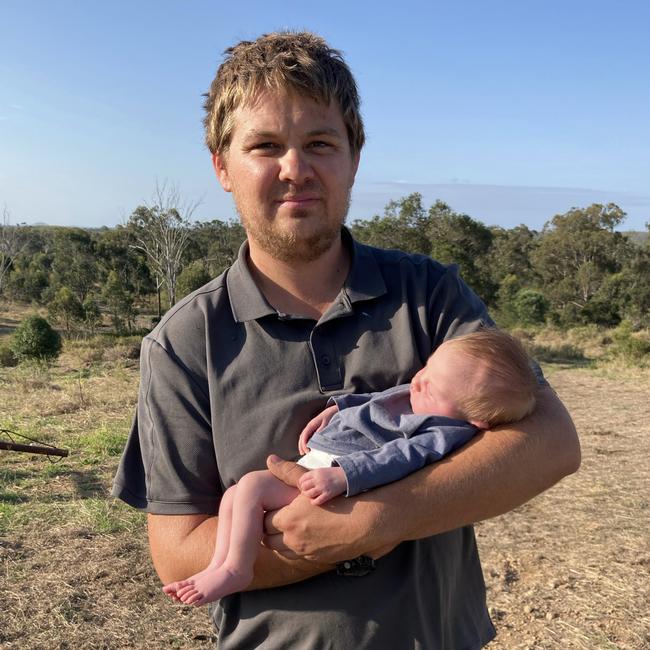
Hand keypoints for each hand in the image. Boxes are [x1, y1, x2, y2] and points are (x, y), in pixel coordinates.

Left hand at [263, 455, 396, 563]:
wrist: (367, 522)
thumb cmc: (339, 498)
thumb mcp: (312, 481)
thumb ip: (287, 472)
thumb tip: (269, 460)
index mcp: (287, 519)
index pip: (263, 520)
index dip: (267, 512)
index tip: (273, 506)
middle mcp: (293, 539)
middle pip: (267, 539)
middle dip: (270, 529)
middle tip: (279, 517)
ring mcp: (304, 552)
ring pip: (281, 550)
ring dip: (282, 540)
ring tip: (292, 527)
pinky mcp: (316, 560)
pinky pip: (298, 555)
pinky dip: (297, 546)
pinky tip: (307, 535)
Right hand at [298, 404, 338, 453]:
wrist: (333, 410)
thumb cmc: (330, 416)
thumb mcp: (326, 423)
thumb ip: (321, 430)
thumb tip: (316, 437)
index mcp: (311, 425)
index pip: (304, 435)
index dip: (304, 443)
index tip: (306, 451)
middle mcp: (310, 426)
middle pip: (302, 436)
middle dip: (301, 445)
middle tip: (302, 453)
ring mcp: (311, 427)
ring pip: (304, 436)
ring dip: (303, 444)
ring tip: (304, 452)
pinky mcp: (314, 429)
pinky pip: (308, 436)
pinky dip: (306, 441)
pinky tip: (308, 446)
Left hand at [298, 467, 346, 504]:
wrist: (345, 476)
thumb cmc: (332, 473)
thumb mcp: (321, 470)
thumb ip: (312, 475)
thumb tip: (302, 483)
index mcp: (316, 472)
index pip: (302, 479)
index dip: (301, 483)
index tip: (304, 486)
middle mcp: (318, 479)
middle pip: (304, 487)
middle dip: (304, 490)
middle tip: (307, 491)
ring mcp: (323, 487)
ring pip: (308, 494)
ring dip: (308, 496)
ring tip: (311, 496)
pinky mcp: (328, 494)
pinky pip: (317, 501)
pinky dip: (313, 502)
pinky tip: (314, 501)